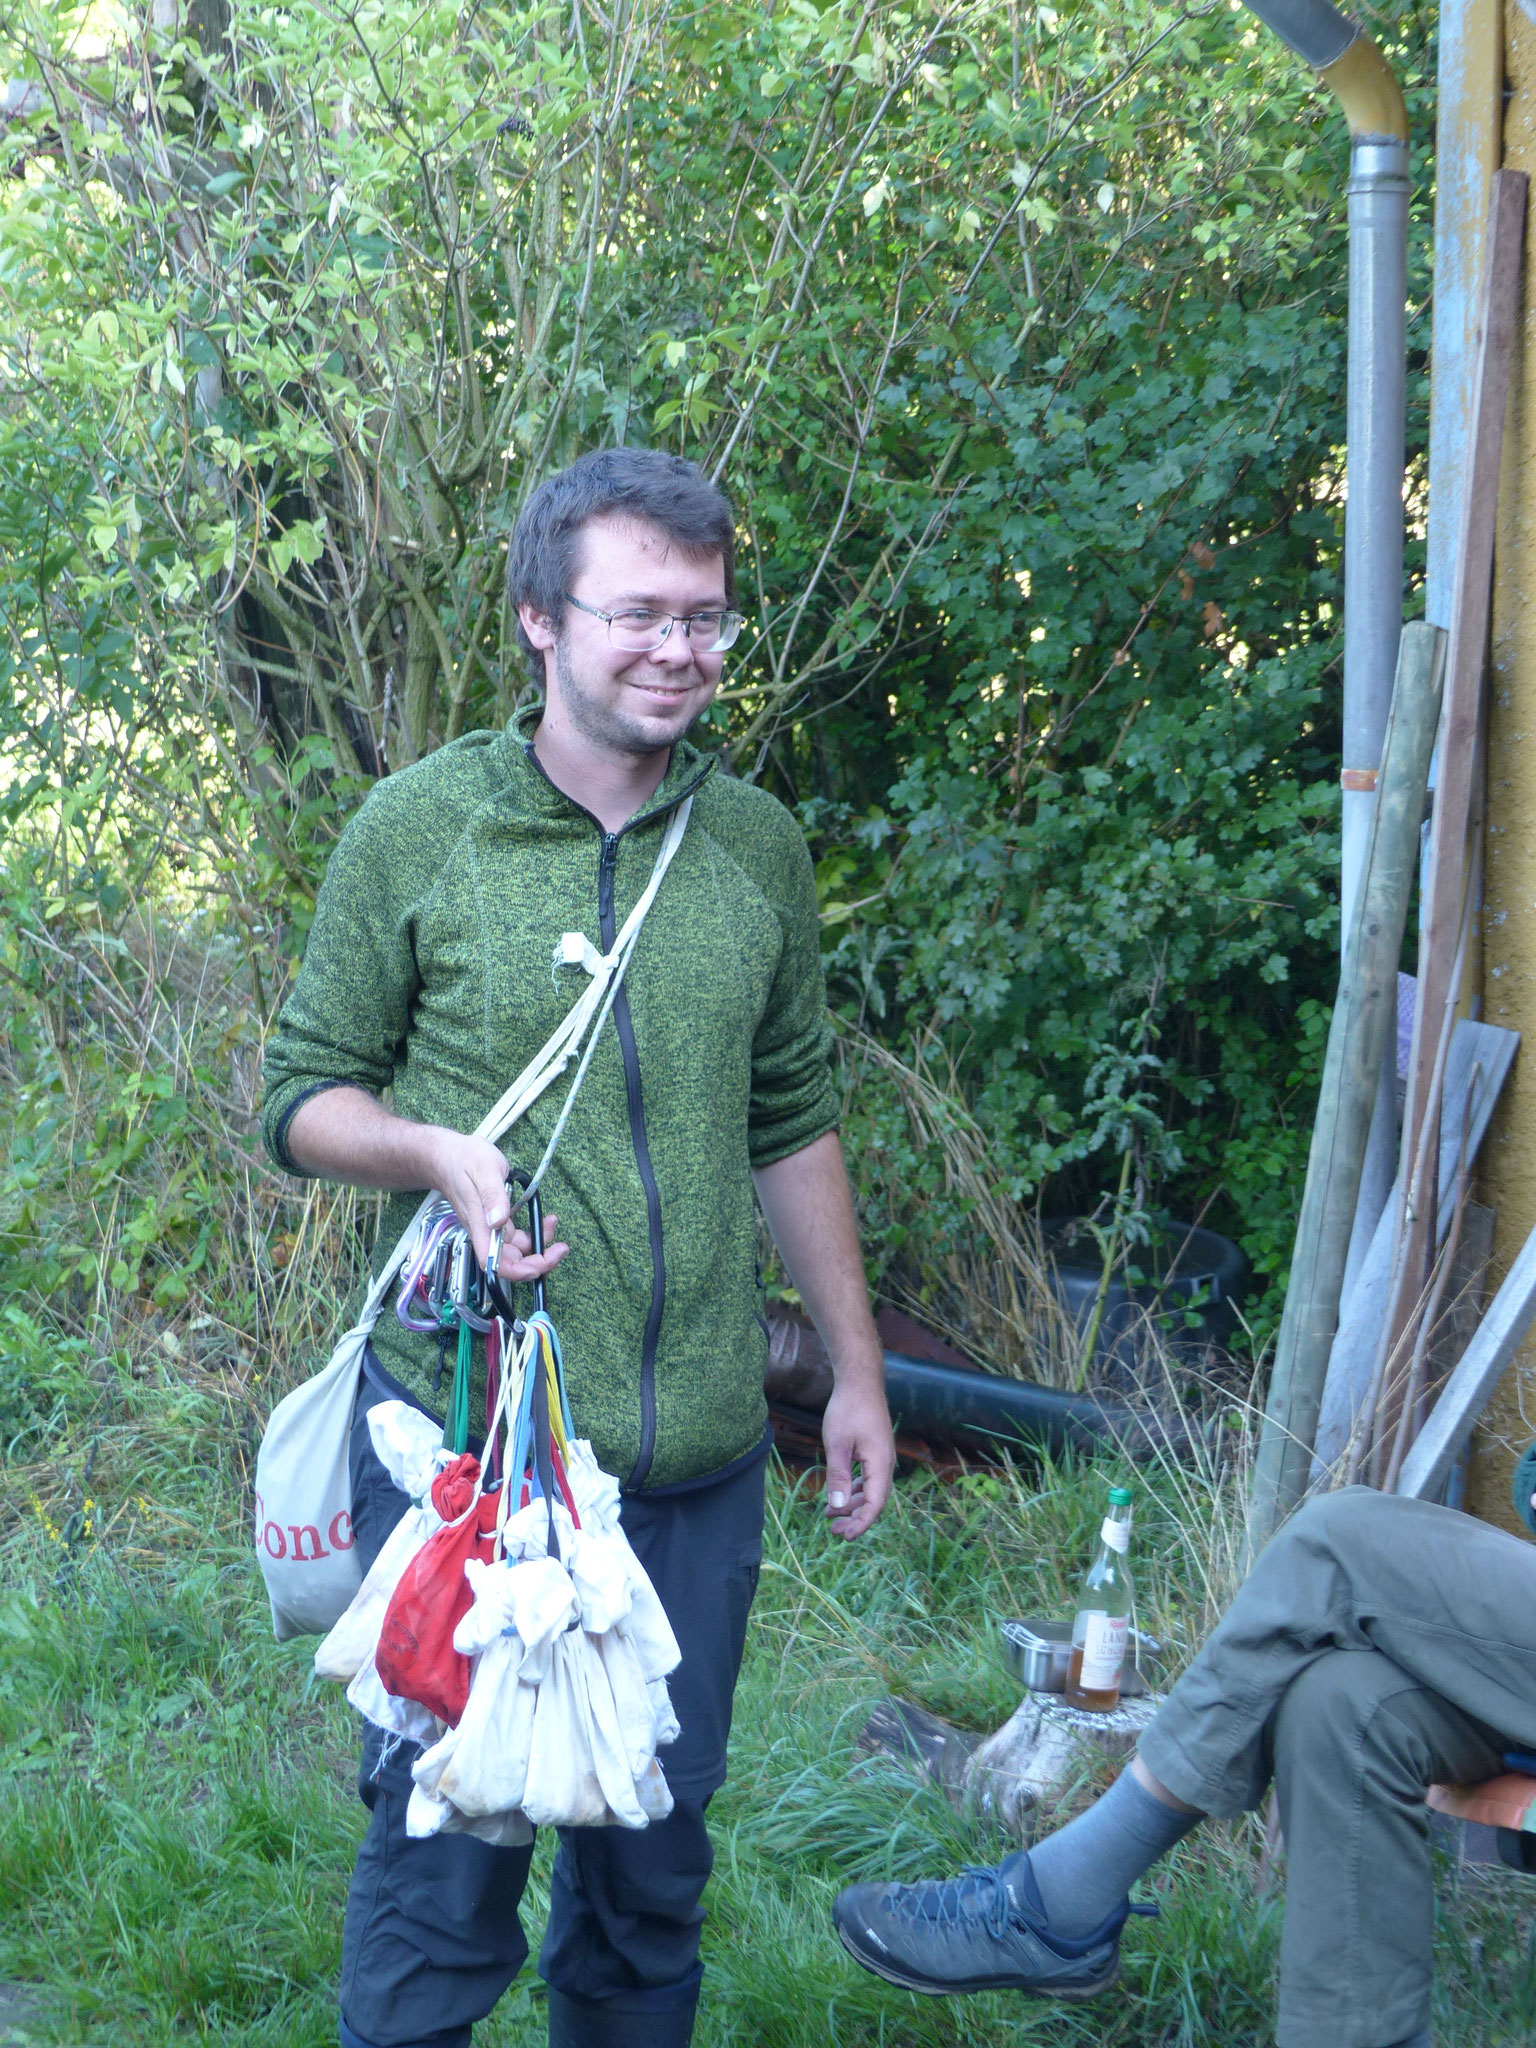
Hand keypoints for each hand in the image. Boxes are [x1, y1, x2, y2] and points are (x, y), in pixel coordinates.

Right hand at [426, 1130, 569, 1282]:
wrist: (447, 1155)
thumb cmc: (463, 1160)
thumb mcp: (484, 1170)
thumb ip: (492, 1196)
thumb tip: (499, 1221)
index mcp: (479, 1225)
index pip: (495, 1263)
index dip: (518, 1271)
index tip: (541, 1263)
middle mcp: (485, 1231)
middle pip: (510, 1262)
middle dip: (538, 1261)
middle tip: (560, 1248)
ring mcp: (490, 1227)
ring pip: (517, 1249)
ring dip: (539, 1244)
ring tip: (552, 1224)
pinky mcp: (496, 1220)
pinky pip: (516, 1236)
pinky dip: (533, 1232)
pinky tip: (543, 1219)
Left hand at [821, 1374, 894, 1540]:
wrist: (860, 1381)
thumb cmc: (848, 1409)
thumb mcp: (837, 1444)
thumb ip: (837, 1475)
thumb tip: (836, 1506)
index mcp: (880, 1464)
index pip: (875, 1504)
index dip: (861, 1523)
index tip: (845, 1537)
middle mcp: (886, 1464)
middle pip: (873, 1500)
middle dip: (854, 1518)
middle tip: (832, 1530)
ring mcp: (882, 1457)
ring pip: (870, 1490)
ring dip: (851, 1504)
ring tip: (829, 1514)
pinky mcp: (875, 1450)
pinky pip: (867, 1478)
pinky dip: (853, 1488)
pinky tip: (838, 1494)